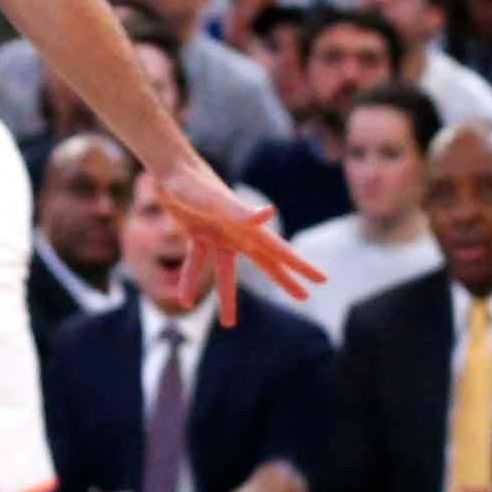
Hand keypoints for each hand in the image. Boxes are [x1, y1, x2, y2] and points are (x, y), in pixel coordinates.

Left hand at [154, 160, 314, 320]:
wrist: (168, 166)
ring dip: (227, 297)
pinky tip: (184, 299)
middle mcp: (237, 232)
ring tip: (229, 325)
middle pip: (265, 262)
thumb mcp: (215, 200)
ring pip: (227, 273)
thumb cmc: (193, 182)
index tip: (323, 280)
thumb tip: (270, 212)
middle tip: (304, 298)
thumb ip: (241, 211)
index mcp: (248, 228)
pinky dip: (191, 280)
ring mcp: (218, 234)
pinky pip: (197, 262)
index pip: (280, 250)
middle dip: (284, 280)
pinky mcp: (197, 233)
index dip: (301, 266)